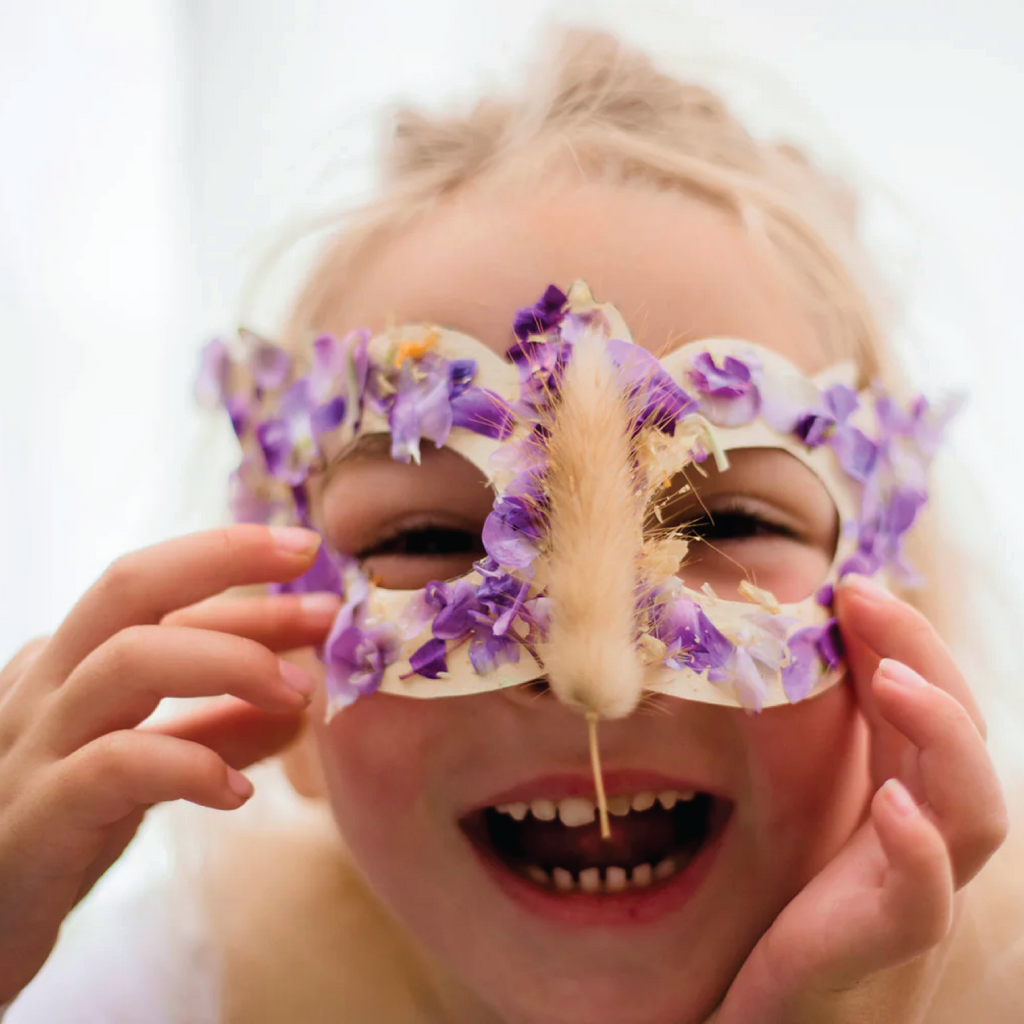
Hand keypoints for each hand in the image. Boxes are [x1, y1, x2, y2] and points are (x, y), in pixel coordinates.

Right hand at [0, 525, 339, 1003]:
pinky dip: (189, 764)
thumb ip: (215, 731)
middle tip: (320, 591)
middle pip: (128, 587)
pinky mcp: (34, 820)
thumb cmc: (62, 834)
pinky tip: (238, 791)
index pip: (158, 589)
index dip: (237, 571)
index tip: (308, 557)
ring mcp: (32, 749)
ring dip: (231, 664)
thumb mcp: (149, 769)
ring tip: (299, 695)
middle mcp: (45, 689)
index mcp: (70, 664)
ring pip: (126, 662)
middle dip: (227, 565)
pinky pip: (113, 765)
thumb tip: (299, 700)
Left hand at [710, 574, 1008, 1023]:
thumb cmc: (789, 901)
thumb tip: (806, 630)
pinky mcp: (881, 946)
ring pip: (975, 814)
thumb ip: (822, 729)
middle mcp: (924, 835)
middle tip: (864, 599)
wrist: (773, 1004)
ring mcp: (915, 892)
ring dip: (939, 734)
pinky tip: (893, 805)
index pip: (928, 701)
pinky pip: (925, 905)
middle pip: (963, 737)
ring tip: (890, 678)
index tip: (851, 585)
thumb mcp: (807, 796)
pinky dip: (921, 852)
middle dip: (923, 657)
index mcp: (905, 791)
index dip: (902, 638)